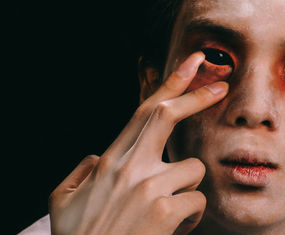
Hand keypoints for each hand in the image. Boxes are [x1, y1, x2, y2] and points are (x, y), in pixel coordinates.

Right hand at [48, 52, 228, 234]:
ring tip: (172, 207)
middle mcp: (130, 166)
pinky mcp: (165, 210)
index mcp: (110, 160)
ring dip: (189, 186)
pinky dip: (191, 214)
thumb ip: (78, 172)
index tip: (190, 66)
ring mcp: (149, 187)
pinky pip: (197, 201)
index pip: (143, 112)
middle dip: (197, 95)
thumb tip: (96, 156)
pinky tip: (175, 226)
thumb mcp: (62, 200)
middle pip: (167, 116)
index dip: (169, 85)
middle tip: (221, 85)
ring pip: (193, 168)